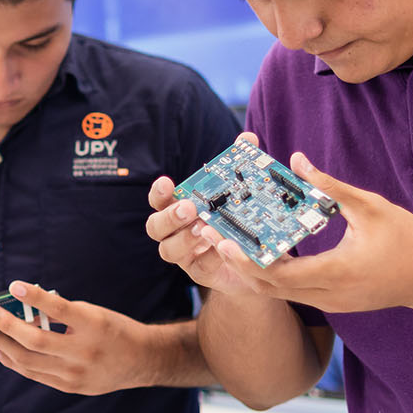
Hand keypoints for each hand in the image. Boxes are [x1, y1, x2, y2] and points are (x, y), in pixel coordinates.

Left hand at [0, 282, 152, 394]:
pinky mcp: (70, 387)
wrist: (142, 360)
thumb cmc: (114, 330)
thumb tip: (25, 310)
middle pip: (36, 341)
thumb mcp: (93, 313)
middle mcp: (84, 352)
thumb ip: (62, 313)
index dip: (34, 296)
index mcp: (94, 326)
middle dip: (7, 327)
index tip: (13, 286)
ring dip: (5, 346)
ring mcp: (76, 373)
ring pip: (29, 362)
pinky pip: (35, 375)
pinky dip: (14, 362)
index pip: (58, 309)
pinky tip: (2, 352)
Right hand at [147, 132, 268, 295]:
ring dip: (184, 239)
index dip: (159, 193)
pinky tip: (219, 248)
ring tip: (204, 229)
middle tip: (190, 208)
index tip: (167, 182)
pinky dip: (207, 257)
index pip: (159, 200)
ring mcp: (185, 255)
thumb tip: (247, 138)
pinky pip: (196, 268)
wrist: (257, 259)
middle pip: (155, 227)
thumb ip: (240, 167)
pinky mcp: (200, 273)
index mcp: (179, 208)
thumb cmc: (239, 221)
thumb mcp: (241, 194)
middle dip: (169, 216)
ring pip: (168, 250)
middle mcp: (175, 232)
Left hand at [189, 152, 412, 312]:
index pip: (280, 274)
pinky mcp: (332, 302)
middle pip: (269, 287)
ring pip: (278, 292)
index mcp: (336, 272)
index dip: (249, 260)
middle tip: (211, 237)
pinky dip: (271, 275)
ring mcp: (329, 303)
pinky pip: (292, 292)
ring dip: (251, 269)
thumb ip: (331, 186)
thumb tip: (297, 161)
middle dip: (237, 263)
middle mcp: (327, 295)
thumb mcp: (370, 207)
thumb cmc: (408, 241)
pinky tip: (258, 252)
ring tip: (226, 243)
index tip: (225, 241)